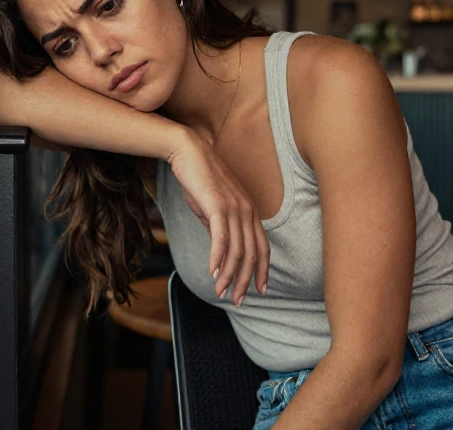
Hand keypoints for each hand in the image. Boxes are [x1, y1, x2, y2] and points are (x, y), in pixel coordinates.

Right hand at [165, 129, 269, 304]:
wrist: (189, 152)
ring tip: (220, 293)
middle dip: (246, 281)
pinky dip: (218, 259)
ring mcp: (234, 209)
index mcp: (250, 212)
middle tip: (238, 301)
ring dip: (229, 276)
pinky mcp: (218, 206)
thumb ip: (219, 228)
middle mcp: (247, 212)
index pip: (262, 248)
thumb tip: (220, 251)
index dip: (263, 271)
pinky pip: (221, 239)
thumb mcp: (212, 208)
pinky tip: (213, 273)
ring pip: (237, 251)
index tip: (259, 290)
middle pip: (252, 254)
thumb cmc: (199, 179)